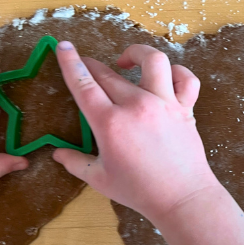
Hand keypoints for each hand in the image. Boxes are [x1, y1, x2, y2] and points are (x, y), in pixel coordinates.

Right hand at [52, 42, 220, 223]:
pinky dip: (177, 72)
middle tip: (86, 64)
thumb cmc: (139, 190)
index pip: (83, 84)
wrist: (182, 198)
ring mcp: (164, 103)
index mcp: (110, 123)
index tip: (63, 46)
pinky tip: (164, 77)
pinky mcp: (185, 108)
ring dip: (136, 53)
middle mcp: (136, 106)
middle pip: (109, 73)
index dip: (70, 62)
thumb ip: (75, 162)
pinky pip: (186, 79)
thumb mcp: (99, 179)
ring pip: (152, 61)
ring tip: (126, 60)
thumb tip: (57, 153)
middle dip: (92, 64)